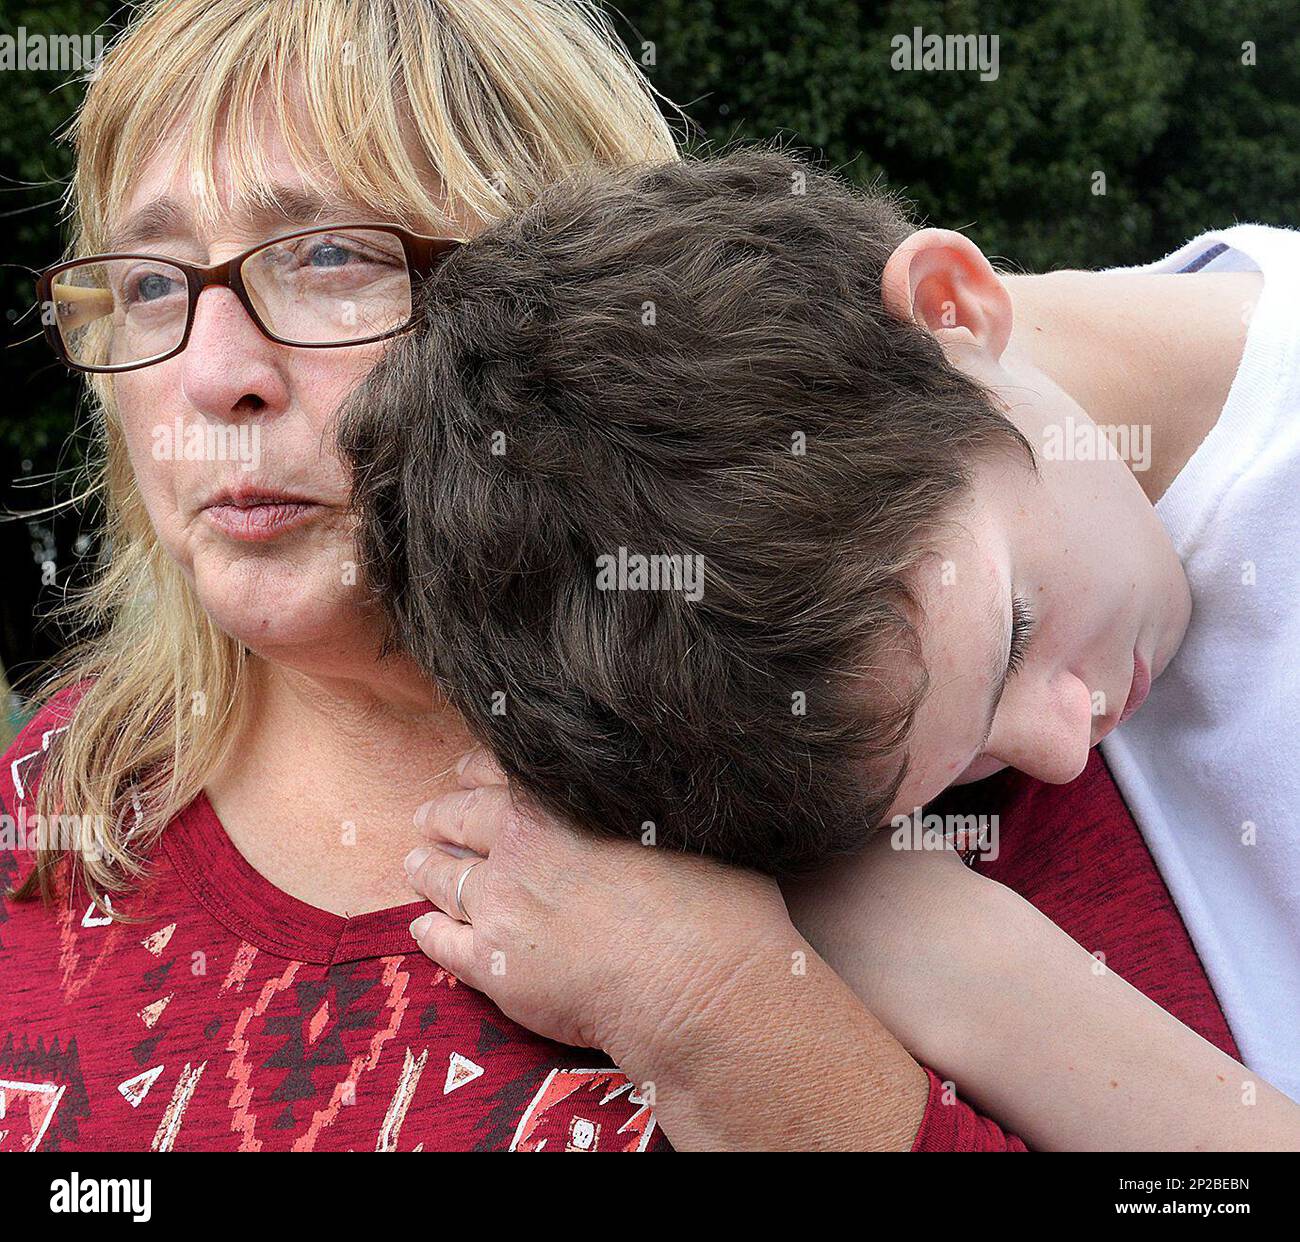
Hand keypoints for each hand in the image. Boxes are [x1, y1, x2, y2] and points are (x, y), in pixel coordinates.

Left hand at [403, 749, 792, 1059]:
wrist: (695, 987)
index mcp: (562, 803)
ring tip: (415, 863)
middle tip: (431, 817)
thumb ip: (641, 811)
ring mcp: (500, 908)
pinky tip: (421, 927)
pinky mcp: (494, 968)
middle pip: (459, 819)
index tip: (466, 773)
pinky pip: (443, 944)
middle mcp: (520, 846)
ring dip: (426, 868)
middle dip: (441, 816)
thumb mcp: (683, 828)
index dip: (476, 772)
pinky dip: (428, 932)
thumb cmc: (712, 906)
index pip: (500, 772)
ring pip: (444, 879)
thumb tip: (651, 803)